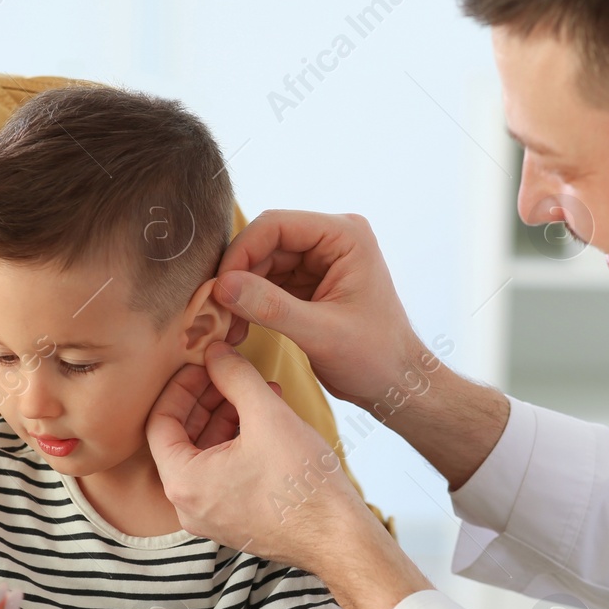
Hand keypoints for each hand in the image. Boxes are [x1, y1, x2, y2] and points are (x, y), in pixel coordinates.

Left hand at [148, 341, 371, 570]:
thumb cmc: (302, 484)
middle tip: (225, 373)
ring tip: (254, 392)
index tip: (202, 366)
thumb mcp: (267, 415)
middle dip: (205, 400)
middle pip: (180, 440)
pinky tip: (265, 421)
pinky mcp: (234, 521)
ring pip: (204, 456)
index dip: (179, 387)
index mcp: (183, 484)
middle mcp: (189, 506)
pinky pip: (222, 475)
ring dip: (224, 419)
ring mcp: (211, 517)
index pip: (159, 423)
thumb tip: (214, 351)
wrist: (339, 537)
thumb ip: (235, 376)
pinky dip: (236, 444)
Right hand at [215, 210, 432, 410]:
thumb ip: (271, 307)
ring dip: (240, 292)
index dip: (241, 252)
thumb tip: (222, 286)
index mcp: (345, 237)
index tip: (219, 287)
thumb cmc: (375, 357)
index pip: (277, 225)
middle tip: (214, 311)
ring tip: (226, 325)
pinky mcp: (310, 283)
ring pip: (262, 264)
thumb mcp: (321, 333)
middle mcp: (332, 240)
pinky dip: (250, 303)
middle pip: (265, 243)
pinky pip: (268, 283)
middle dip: (237, 276)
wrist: (395, 383)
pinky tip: (238, 326)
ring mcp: (320, 261)